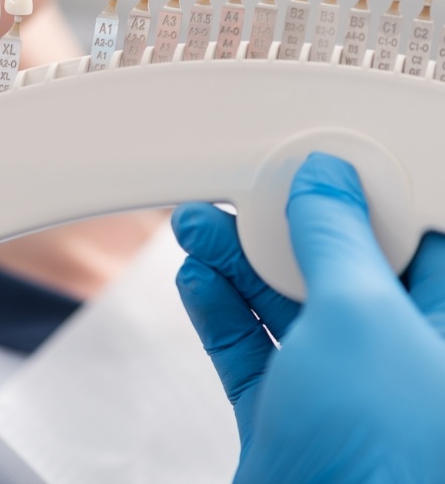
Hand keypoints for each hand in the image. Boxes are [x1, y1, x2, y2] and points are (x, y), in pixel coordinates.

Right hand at [172, 152, 444, 482]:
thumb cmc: (390, 463)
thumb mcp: (362, 318)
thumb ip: (336, 239)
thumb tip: (324, 180)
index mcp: (442, 328)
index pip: (410, 236)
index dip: (361, 194)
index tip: (315, 164)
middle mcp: (396, 358)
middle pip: (331, 264)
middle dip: (278, 225)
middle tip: (239, 192)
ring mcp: (337, 390)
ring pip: (282, 302)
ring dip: (235, 260)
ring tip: (196, 226)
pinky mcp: (286, 416)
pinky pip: (248, 346)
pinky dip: (218, 309)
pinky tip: (198, 278)